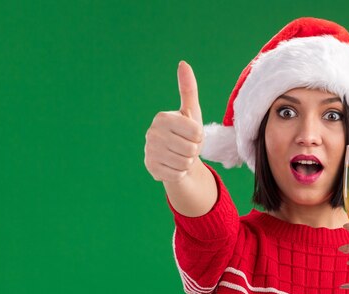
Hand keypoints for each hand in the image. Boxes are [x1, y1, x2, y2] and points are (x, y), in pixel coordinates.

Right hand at [144, 61, 204, 181]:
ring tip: (180, 156)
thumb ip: (188, 89)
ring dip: (187, 163)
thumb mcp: (192, 112)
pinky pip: (177, 174)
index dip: (199, 137)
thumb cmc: (187, 135)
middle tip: (186, 148)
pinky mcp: (151, 168)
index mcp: (163, 117)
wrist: (177, 160)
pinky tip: (174, 166)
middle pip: (191, 149)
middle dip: (194, 152)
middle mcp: (152, 133)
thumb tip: (183, 63)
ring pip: (185, 163)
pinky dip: (180, 173)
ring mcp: (149, 151)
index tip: (191, 135)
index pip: (196, 132)